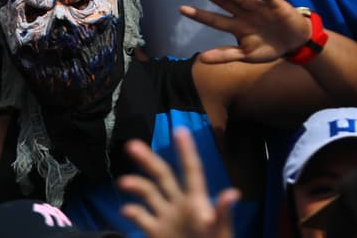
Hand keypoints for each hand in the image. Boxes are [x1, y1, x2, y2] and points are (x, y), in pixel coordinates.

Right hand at [118, 129, 238, 237]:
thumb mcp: (221, 234)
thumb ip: (223, 215)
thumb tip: (233, 193)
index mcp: (197, 201)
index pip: (191, 171)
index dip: (186, 151)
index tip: (180, 130)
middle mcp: (179, 204)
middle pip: (162, 175)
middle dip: (148, 160)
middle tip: (131, 145)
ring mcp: (166, 218)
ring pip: (148, 193)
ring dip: (135, 185)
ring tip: (123, 183)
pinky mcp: (155, 232)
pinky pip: (141, 218)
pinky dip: (131, 212)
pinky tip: (127, 211)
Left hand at [182, 0, 314, 62]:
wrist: (295, 42)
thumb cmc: (269, 46)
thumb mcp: (246, 54)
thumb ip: (225, 55)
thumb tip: (201, 59)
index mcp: (237, 25)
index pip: (215, 19)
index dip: (200, 15)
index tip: (182, 9)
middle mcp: (245, 13)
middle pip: (224, 2)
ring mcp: (259, 8)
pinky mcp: (276, 5)